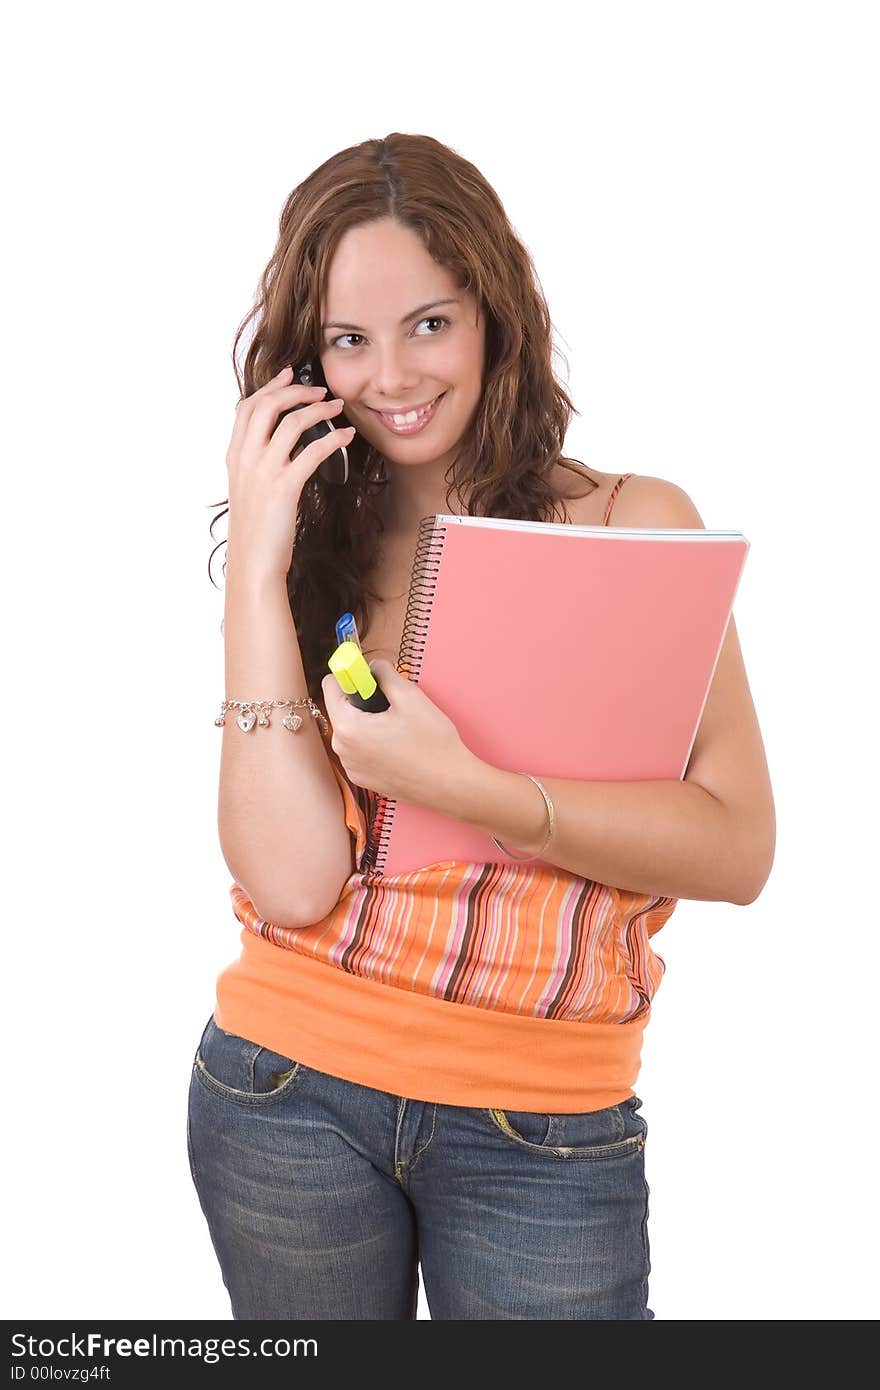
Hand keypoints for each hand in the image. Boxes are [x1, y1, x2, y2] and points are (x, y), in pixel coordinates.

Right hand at [225, 364, 353, 581]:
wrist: (253, 561)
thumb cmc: (257, 529)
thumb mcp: (248, 489)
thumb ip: (257, 464)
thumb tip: (281, 446)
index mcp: (235, 456)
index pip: (247, 407)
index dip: (269, 386)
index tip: (289, 375)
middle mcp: (246, 458)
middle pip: (268, 405)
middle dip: (295, 390)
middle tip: (319, 389)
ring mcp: (263, 471)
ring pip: (291, 422)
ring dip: (318, 410)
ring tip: (336, 408)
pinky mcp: (284, 487)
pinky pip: (312, 451)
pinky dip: (333, 439)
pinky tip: (346, 436)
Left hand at [320, 655, 473, 809]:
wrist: (449, 784)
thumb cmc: (432, 743)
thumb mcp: (410, 696)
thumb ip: (384, 672)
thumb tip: (373, 666)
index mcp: (348, 726)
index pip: (330, 685)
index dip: (352, 675)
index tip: (370, 678)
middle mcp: (342, 749)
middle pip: (341, 708)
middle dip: (363, 700)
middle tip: (393, 706)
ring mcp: (351, 767)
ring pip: (351, 729)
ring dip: (368, 722)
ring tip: (398, 729)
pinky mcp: (362, 778)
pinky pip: (359, 749)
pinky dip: (372, 743)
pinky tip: (397, 747)